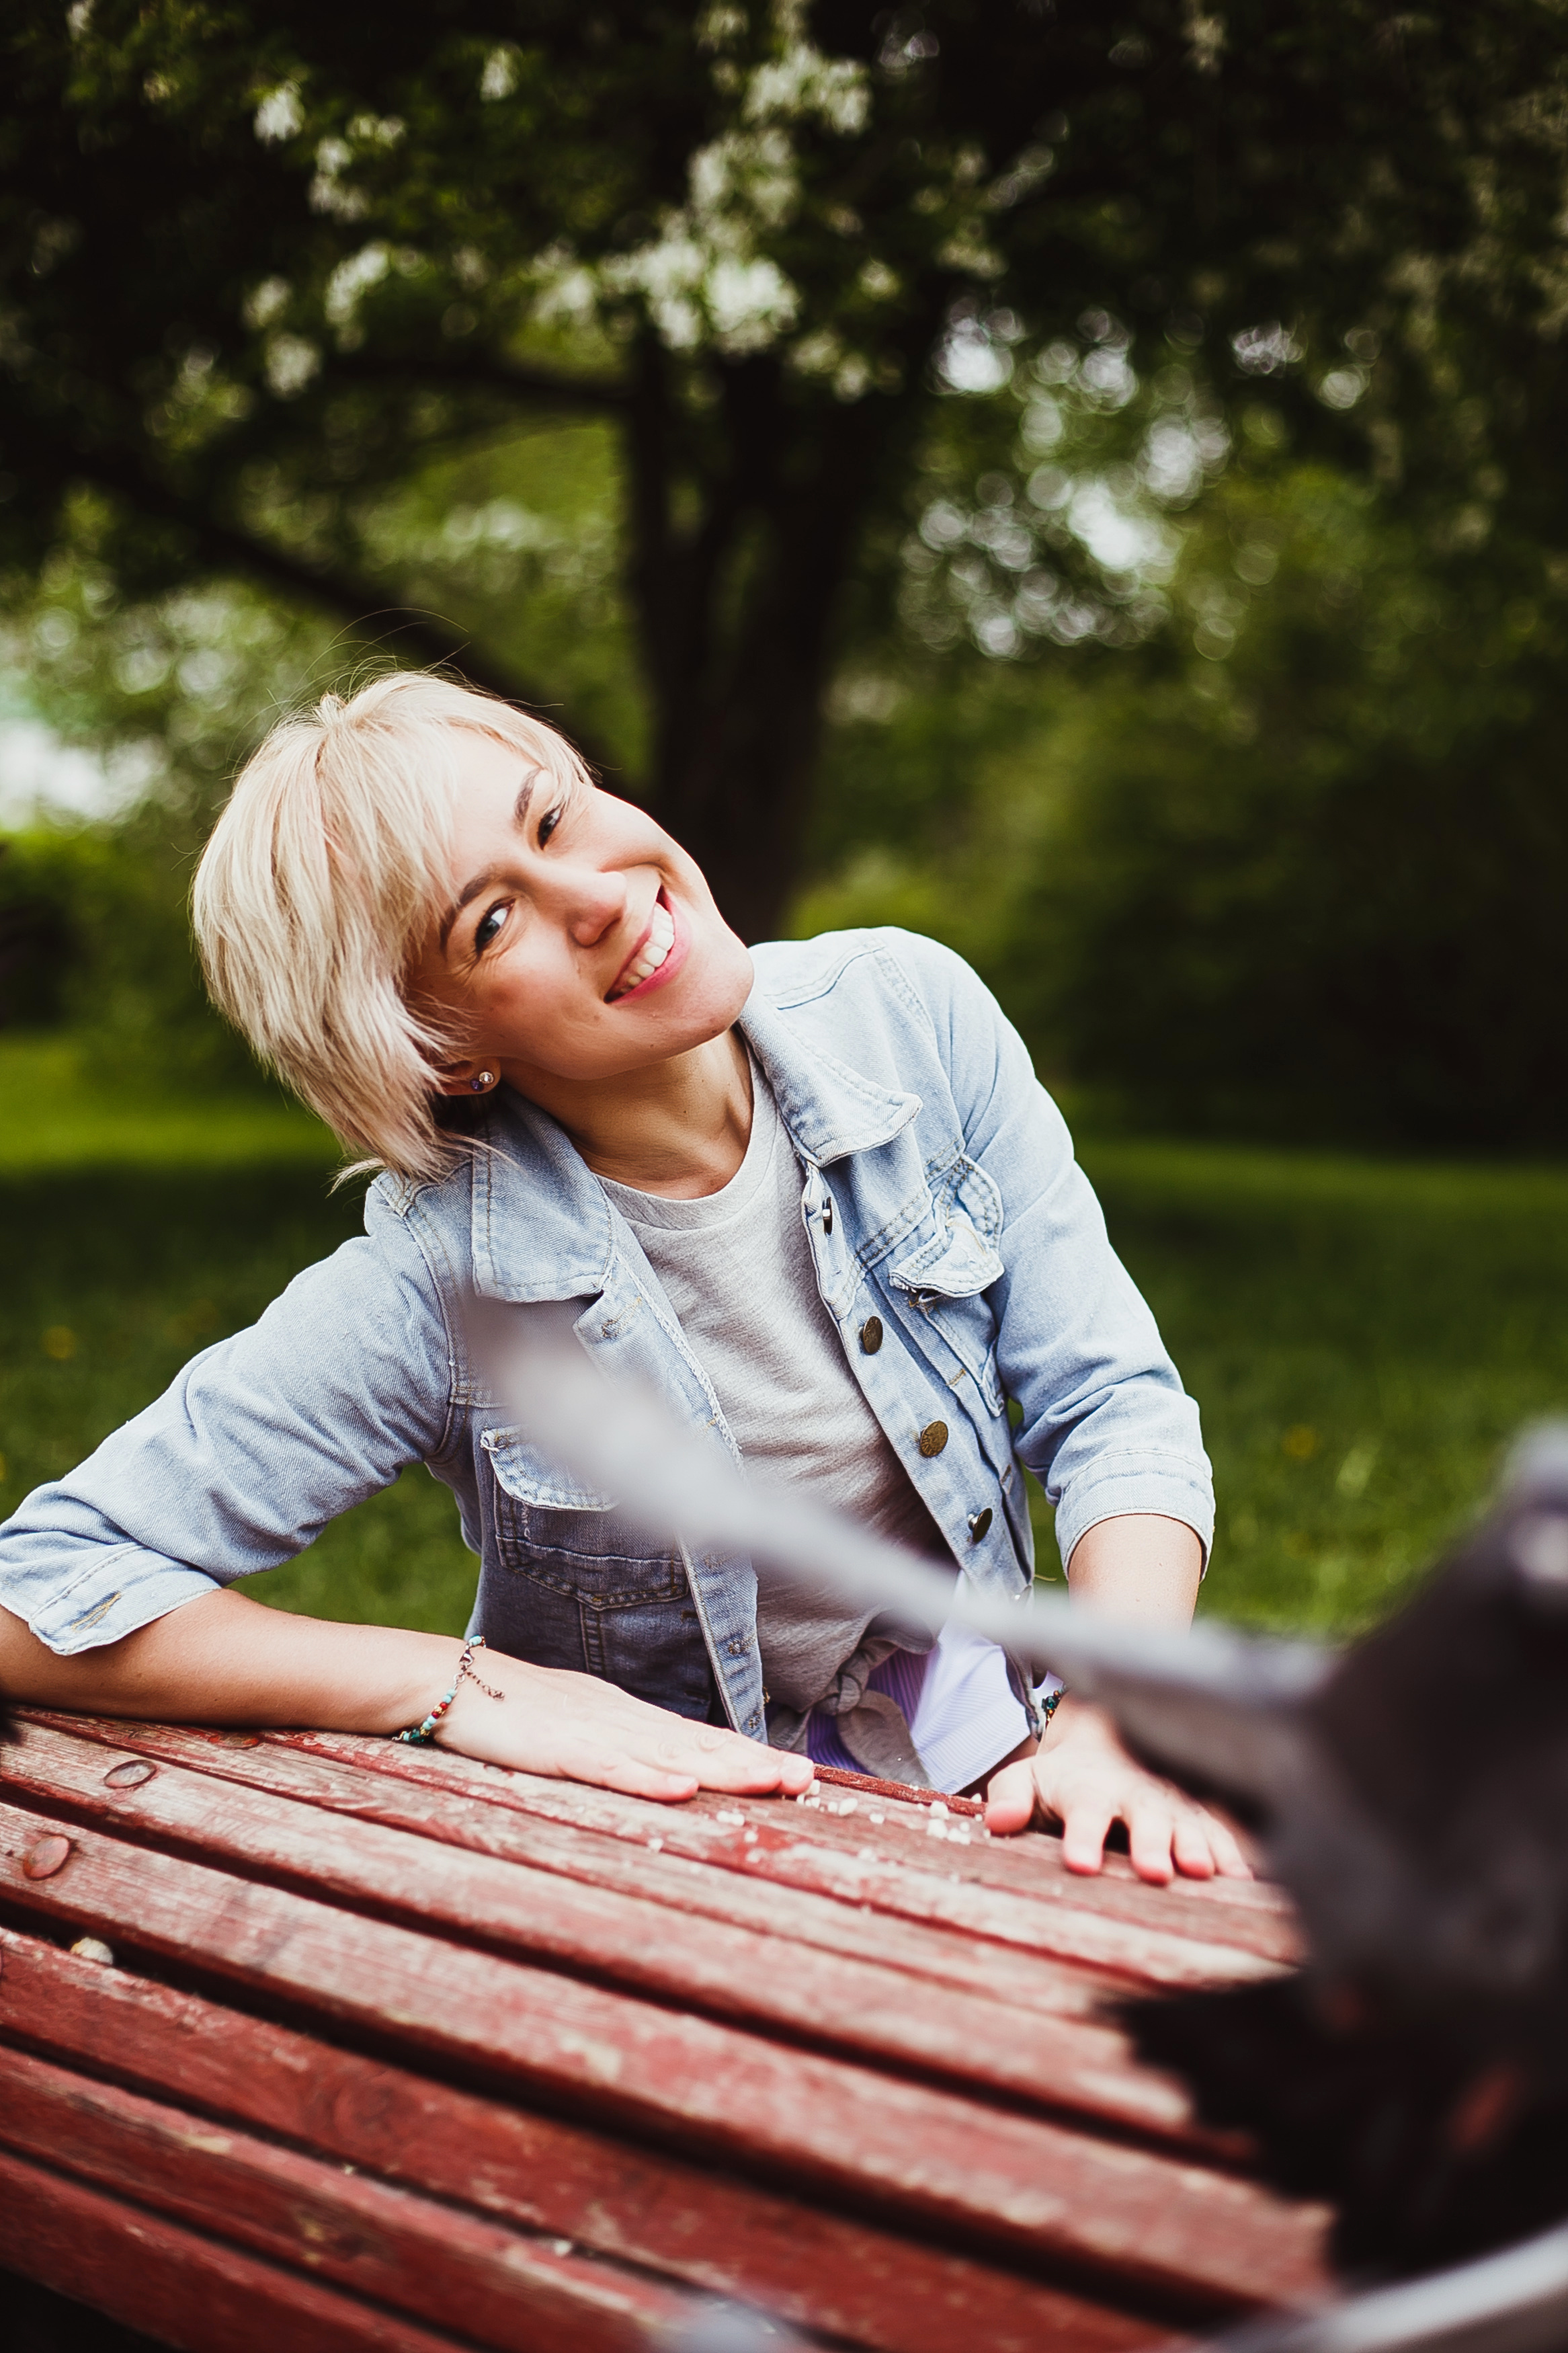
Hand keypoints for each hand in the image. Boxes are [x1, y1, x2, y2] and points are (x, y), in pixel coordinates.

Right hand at [439, 1652, 815, 1804]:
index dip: (749, 1755)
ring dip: (722, 1769)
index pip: (701, 1739)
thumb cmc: (511, 1708)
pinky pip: (610, 1766)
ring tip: (770, 1782)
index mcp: (628, 1717)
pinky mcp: (558, 1747)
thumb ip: (622, 1744)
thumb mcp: (578, 1726)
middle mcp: (621, 1720)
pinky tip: (682, 1788)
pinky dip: (648, 1778)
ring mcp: (592, 1731)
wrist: (448, 1679)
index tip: (798, 1771)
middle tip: (807, 1779)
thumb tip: (668, 1765)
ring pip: (670, 1754)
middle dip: (754, 1763)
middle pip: (700, 1744)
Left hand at [983, 1698, 1250, 1882]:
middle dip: (1149, 1844)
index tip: (1080, 1863)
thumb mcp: (1029, 1778)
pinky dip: (1233, 1856)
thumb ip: (1010, 1796)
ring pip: (1188, 1826)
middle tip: (1152, 1871)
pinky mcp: (1201, 1818)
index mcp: (1090, 1791)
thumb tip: (997, 1822)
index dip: (1083, 1837)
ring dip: (1195, 1847)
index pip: (1085, 1814)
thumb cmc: (1064, 1779)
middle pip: (1145, 1820)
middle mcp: (1137, 1798)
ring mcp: (1173, 1808)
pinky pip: (1222, 1836)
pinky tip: (1244, 1883)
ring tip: (1199, 1870)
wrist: (1113, 1743)